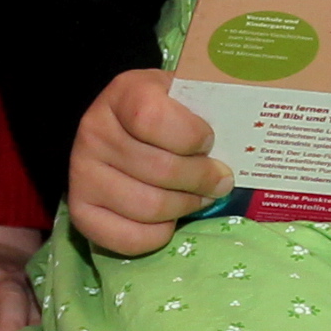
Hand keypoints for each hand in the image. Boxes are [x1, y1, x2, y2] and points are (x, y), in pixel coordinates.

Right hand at [67, 70, 228, 256]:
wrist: (119, 127)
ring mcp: (82, 174)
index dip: (190, 136)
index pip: (153, 118)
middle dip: (202, 180)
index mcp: (123, 94)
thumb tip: (249, 133)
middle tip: (221, 181)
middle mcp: (94, 132)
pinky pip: (129, 237)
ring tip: (199, 198)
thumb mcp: (182, 93)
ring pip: (149, 206)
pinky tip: (170, 219)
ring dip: (186, 206)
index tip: (208, 141)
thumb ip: (208, 106)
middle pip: (160, 170)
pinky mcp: (81, 211)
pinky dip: (160, 234)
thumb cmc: (165, 112)